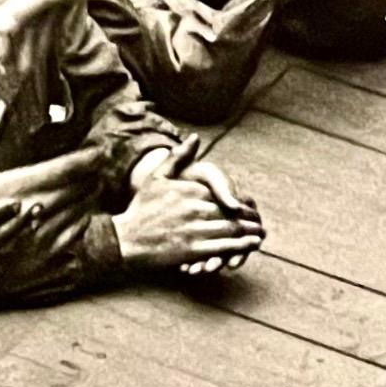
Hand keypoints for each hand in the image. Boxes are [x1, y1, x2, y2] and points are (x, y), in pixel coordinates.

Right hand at [0, 0, 150, 77]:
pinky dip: (45, 38)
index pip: (0, 3)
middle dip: (13, 42)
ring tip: (24, 72)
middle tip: (11, 71)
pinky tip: (40, 56)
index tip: (1, 59)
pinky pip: (49, 20)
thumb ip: (26, 7)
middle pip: (15, 14)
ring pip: (33, 20)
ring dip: (29, 44)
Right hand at [0, 106, 108, 230]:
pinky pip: (77, 235)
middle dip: (93, 176)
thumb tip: (0, 107)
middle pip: (82, 188)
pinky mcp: (45, 258)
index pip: (67, 168)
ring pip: (83, 211)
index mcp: (19, 187)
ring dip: (89, 197)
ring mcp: (43, 237)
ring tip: (88, 188)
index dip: (89, 157)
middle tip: (96, 167)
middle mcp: (36, 212)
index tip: (100, 150)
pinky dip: (81, 221)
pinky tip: (75, 214)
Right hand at [113, 165, 262, 270]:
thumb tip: (195, 137)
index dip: (241, 202)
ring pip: (231, 229)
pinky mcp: (193, 249)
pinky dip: (242, 245)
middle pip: (231, 212)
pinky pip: (224, 246)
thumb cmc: (141, 209)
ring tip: (260, 233)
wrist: (125, 240)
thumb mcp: (156, 177)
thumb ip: (178, 157)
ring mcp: (194, 229)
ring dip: (250, 231)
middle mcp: (194, 207)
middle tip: (260, 221)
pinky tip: (252, 244)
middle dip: (249, 218)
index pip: (224, 195)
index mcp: (190, 190)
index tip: (251, 207)